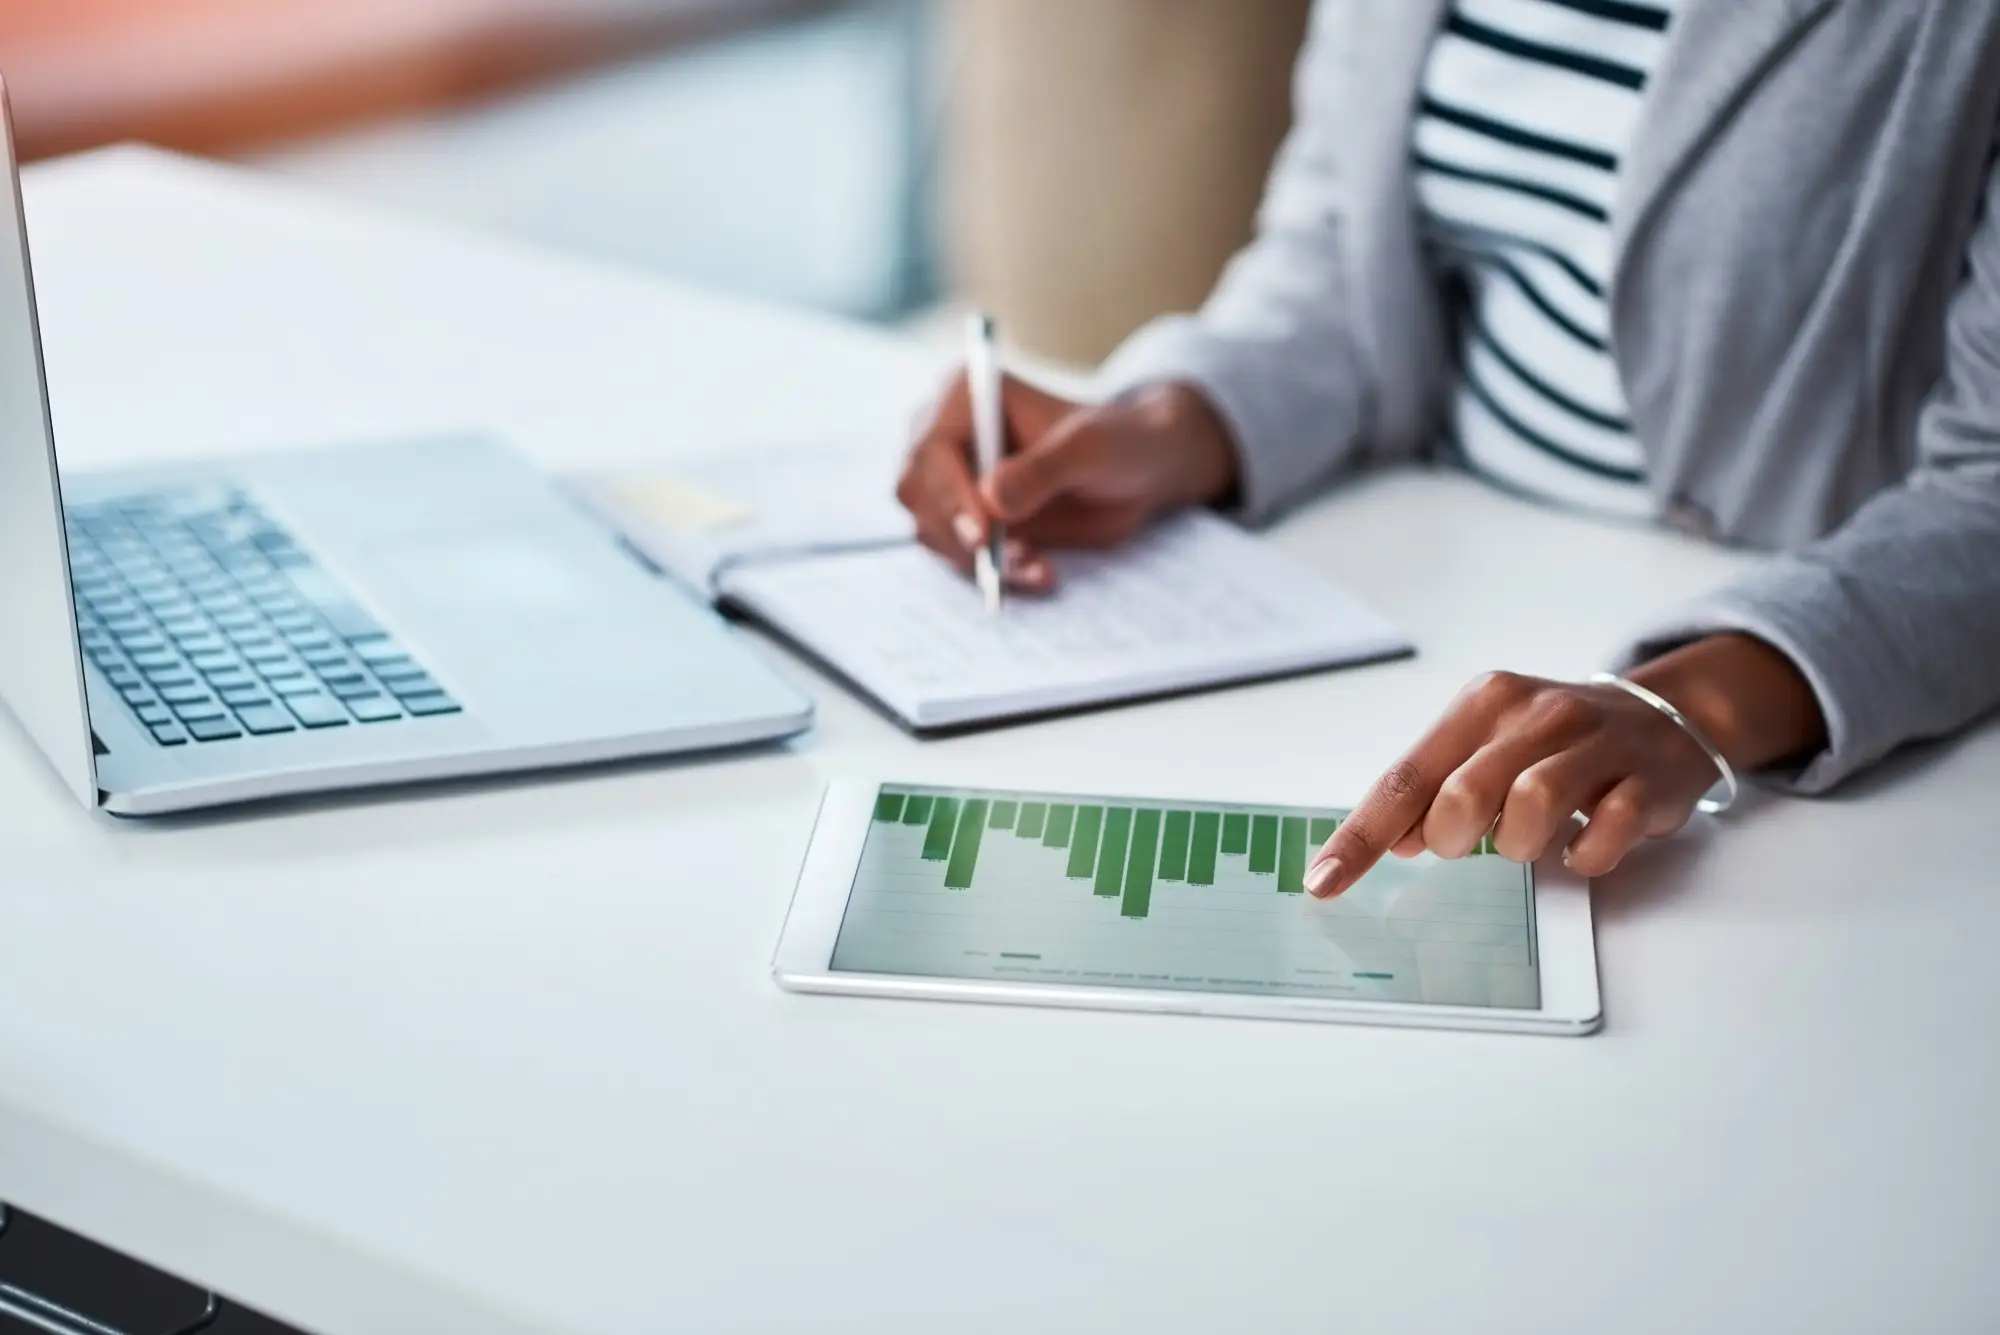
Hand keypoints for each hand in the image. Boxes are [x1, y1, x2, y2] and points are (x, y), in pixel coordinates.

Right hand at [896, 372, 1238, 588]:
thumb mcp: (1090, 450)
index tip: (982, 535)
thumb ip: (1043, 469)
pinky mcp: (968, 519)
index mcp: (967, 396)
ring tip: (1037, 567)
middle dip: (958, 534)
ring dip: (980, 560)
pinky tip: (1038, 572)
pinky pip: (959, 555)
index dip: (948, 495)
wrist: (1141, 470)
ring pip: (934, 530)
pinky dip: (993, 572)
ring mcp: (953, 480)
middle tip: (1005, 562)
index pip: (929, 449)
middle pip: (917, 493)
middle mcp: (947, 434)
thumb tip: (992, 498)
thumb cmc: (1119, 441)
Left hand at [1304, 634, 1827, 893]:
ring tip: (1528, 841)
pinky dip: (1583, 854)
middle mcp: (1537, 713)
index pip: (1405, 777)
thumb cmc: (1556, 743)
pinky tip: (1579, 845)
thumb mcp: (1488, 748)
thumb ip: (1437, 788)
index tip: (1323, 883)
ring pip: (1533, 805)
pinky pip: (1604, 833)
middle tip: (1466, 843)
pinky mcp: (1647, 780)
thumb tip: (1396, 840)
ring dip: (1519, 845)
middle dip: (1452, 837)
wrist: (1667, 715)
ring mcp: (1597, 744)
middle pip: (1464, 792)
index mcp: (1484, 704)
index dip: (1362, 837)